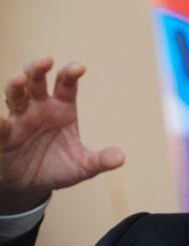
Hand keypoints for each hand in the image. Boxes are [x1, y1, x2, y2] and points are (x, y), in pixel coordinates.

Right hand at [0, 56, 123, 213]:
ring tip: (19, 80)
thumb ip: (101, 160)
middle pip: (37, 80)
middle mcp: (39, 107)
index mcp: (62, 109)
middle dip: (39, 69)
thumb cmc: (59, 168)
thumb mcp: (83, 166)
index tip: (79, 67)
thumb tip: (121, 158)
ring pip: (15, 95)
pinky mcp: (4, 135)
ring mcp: (20, 118)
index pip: (66, 85)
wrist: (33, 185)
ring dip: (16, 86)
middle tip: (46, 60)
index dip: (71, 73)